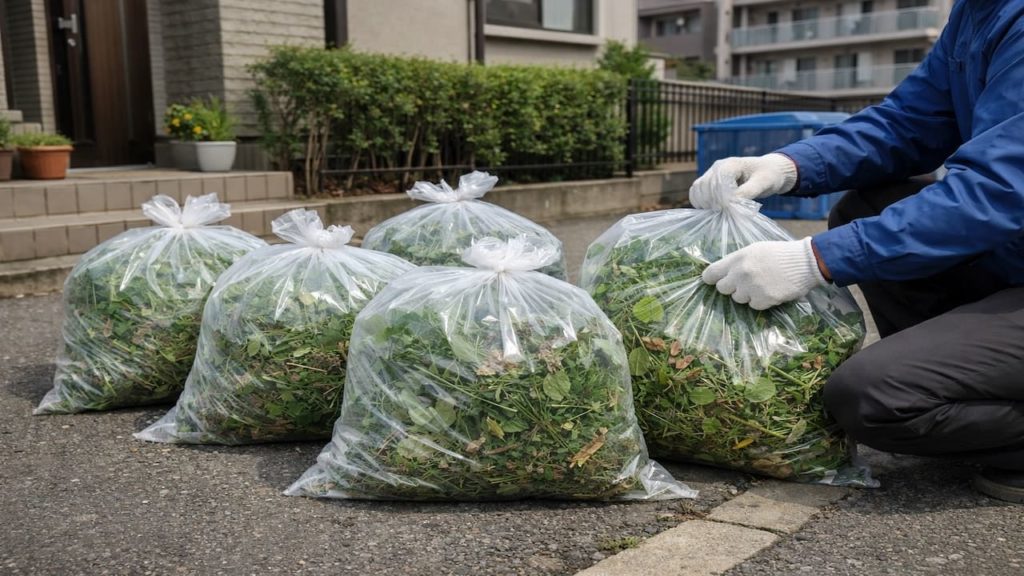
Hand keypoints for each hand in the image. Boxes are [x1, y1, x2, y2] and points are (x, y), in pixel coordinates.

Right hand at [688, 153, 797, 208]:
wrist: (768, 171)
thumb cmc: (768, 176)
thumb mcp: (763, 183)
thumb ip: (748, 192)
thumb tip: (731, 203)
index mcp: (731, 164)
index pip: (717, 182)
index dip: (721, 197)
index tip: (729, 209)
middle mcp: (717, 167)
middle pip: (705, 186)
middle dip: (713, 202)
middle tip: (725, 213)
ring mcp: (712, 173)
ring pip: (697, 189)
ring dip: (704, 202)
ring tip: (718, 212)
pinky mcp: (709, 181)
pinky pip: (696, 191)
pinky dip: (699, 201)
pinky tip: (710, 209)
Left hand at [702, 238, 826, 309]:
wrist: (805, 262)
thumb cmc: (780, 253)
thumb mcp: (755, 250)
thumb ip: (737, 261)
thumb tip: (722, 273)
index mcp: (738, 258)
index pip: (711, 273)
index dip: (710, 278)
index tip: (712, 281)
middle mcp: (742, 273)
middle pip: (722, 288)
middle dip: (731, 287)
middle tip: (744, 283)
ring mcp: (752, 287)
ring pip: (738, 298)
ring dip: (747, 294)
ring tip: (762, 284)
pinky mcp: (764, 299)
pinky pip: (753, 305)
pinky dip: (760, 301)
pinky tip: (770, 290)